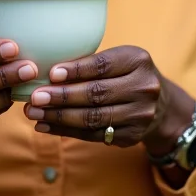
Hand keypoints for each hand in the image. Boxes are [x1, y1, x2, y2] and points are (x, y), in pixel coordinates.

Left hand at [23, 45, 193, 154]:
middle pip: (97, 94)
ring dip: (59, 117)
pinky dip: (66, 131)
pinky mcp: (131, 137)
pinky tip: (46, 125)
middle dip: (62, 97)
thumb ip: (92, 63)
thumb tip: (48, 73)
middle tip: (35, 97)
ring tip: (34, 113)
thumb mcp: (119, 59)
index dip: (77, 70)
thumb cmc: (127, 74)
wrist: (160, 104)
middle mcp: (143, 88)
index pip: (103, 66)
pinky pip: (93, 135)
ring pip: (93, 118)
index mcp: (137, 60)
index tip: (52, 74)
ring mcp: (139, 115)